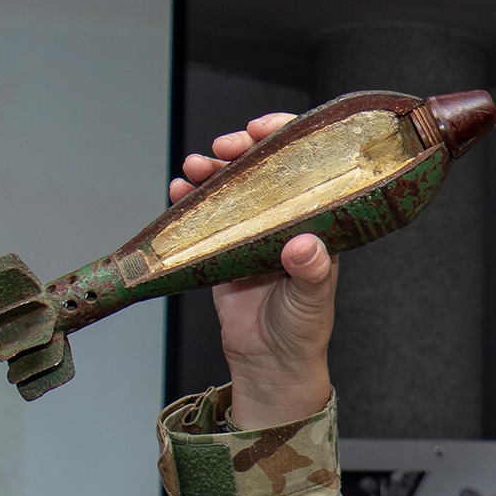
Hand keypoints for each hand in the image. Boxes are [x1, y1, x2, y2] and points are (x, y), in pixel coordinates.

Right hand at [169, 113, 336, 427]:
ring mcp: (253, 232)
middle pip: (264, 169)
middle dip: (242, 150)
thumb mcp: (313, 300)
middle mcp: (285, 220)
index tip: (263, 130)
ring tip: (195, 167)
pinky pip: (205, 214)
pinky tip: (179, 189)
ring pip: (232, 187)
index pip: (308, 165)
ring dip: (212, 170)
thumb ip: (312, 272)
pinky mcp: (224, 248)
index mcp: (316, 222)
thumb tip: (306, 245)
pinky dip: (190, 199)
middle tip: (224, 147)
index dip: (286, 138)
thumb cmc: (302, 331)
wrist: (270, 366)